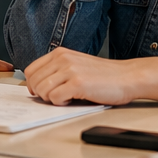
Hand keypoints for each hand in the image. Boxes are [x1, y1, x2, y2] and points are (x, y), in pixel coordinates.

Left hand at [24, 48, 157, 105]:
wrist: (127, 77)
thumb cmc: (103, 75)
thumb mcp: (76, 64)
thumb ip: (58, 70)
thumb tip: (38, 85)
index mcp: (60, 53)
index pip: (31, 69)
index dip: (32, 85)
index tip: (39, 93)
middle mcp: (62, 59)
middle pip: (34, 81)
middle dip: (40, 94)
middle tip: (55, 98)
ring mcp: (69, 70)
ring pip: (42, 90)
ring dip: (50, 99)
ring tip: (65, 99)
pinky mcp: (78, 83)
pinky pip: (55, 98)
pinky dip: (60, 103)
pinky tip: (72, 100)